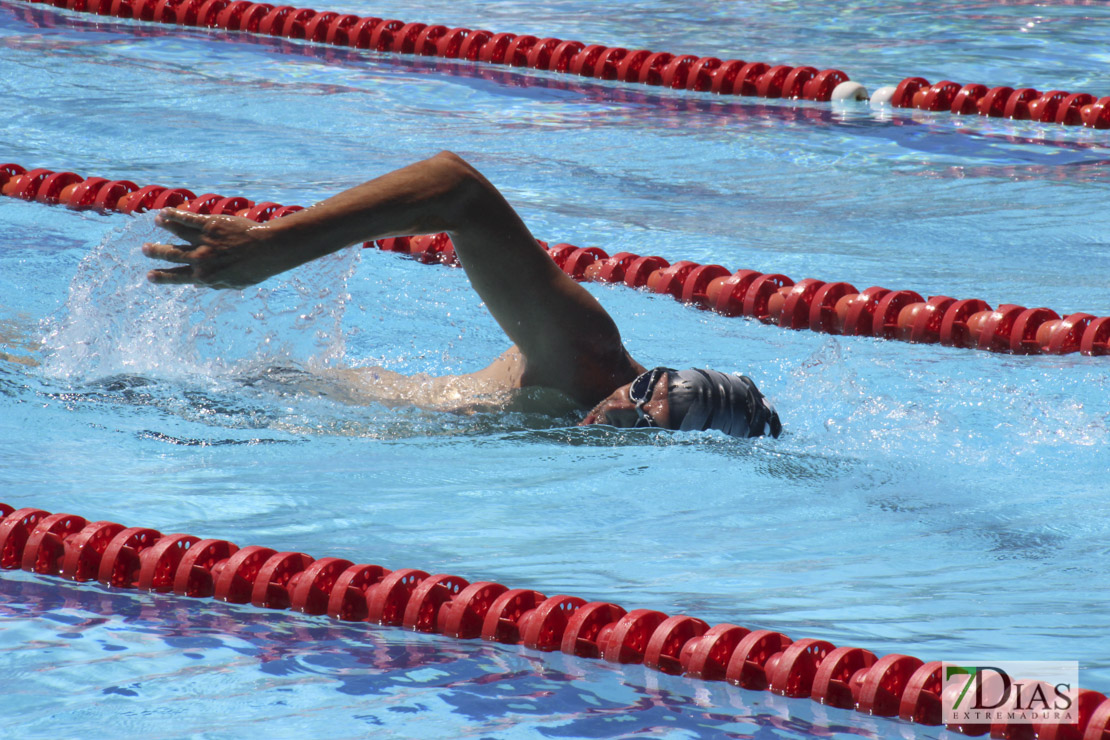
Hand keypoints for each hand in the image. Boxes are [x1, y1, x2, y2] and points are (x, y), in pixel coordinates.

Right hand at [142, 208, 287, 288]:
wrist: (268, 249)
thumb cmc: (256, 268)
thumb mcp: (235, 283)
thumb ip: (215, 284)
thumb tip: (198, 286)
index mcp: (205, 276)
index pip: (177, 277)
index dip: (161, 277)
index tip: (150, 276)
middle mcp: (200, 259)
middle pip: (172, 255)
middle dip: (156, 252)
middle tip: (145, 249)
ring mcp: (204, 241)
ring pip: (176, 234)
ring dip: (164, 228)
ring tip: (157, 223)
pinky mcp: (210, 224)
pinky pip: (186, 219)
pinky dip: (173, 216)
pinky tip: (164, 213)